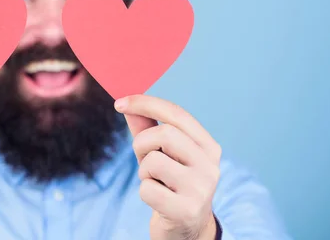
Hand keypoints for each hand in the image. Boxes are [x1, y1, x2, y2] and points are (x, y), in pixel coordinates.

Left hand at [115, 94, 220, 239]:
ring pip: (154, 161)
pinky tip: (158, 200)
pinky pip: (147, 189)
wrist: (187, 229)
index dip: (146, 104)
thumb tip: (127, 104)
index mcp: (208, 146)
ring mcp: (201, 189)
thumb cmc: (171, 185)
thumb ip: (147, 128)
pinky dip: (145, 193)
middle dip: (142, 143)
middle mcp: (210, 165)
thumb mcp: (161, 154)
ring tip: (154, 181)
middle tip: (142, 158)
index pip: (177, 114)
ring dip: (143, 171)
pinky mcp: (186, 211)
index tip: (120, 103)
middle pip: (165, 134)